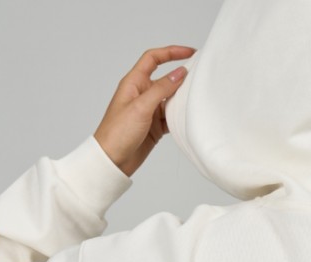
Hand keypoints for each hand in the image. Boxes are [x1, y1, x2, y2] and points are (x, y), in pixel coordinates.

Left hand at [94, 45, 195, 176]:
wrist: (112, 160)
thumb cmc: (117, 132)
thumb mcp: (141, 107)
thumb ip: (161, 89)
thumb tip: (179, 73)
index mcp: (134, 83)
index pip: (153, 59)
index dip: (171, 52)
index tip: (189, 53)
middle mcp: (142, 94)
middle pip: (166, 79)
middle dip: (181, 77)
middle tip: (199, 78)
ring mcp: (149, 110)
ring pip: (170, 99)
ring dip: (182, 100)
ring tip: (196, 100)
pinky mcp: (154, 126)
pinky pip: (171, 117)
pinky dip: (179, 117)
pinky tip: (186, 119)